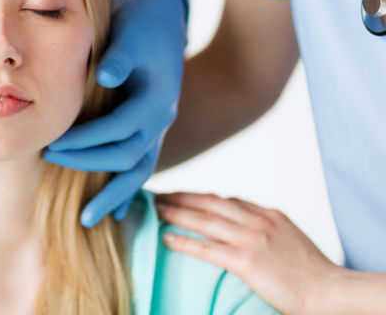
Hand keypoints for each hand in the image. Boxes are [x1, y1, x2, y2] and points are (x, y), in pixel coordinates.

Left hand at [43, 0, 185, 226]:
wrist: (163, 20)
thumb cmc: (141, 26)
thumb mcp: (131, 34)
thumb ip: (120, 57)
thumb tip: (105, 77)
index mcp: (157, 99)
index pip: (118, 128)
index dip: (85, 139)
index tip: (53, 142)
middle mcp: (161, 119)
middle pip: (127, 155)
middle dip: (87, 162)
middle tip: (49, 158)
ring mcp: (159, 127)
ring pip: (139, 169)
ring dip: (113, 194)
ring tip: (88, 220)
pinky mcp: (151, 128)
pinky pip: (141, 164)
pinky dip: (126, 187)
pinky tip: (113, 209)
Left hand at [156, 192, 343, 314]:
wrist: (330, 292)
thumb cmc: (312, 273)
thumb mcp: (290, 237)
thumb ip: (266, 227)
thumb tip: (241, 222)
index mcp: (269, 214)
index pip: (226, 199)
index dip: (199, 195)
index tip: (180, 194)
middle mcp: (257, 220)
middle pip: (209, 202)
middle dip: (180, 196)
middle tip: (157, 194)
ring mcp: (251, 239)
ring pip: (203, 219)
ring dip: (175, 212)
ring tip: (155, 209)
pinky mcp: (245, 261)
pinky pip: (205, 248)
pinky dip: (183, 240)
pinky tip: (166, 237)